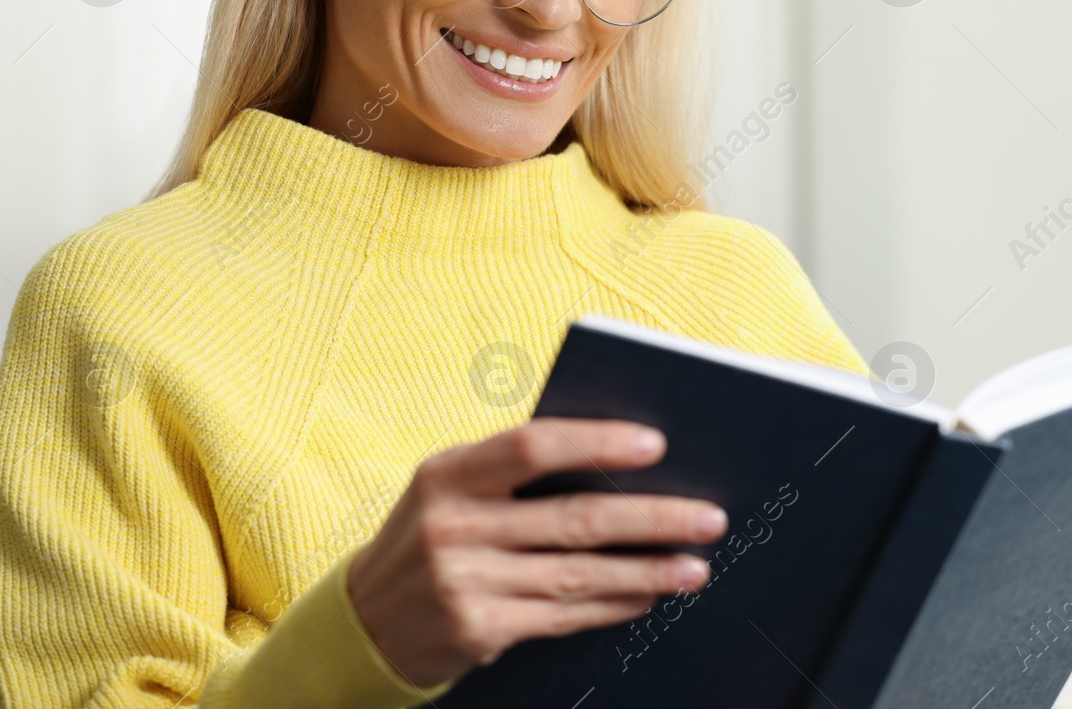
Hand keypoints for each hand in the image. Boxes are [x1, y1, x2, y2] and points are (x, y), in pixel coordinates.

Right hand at [346, 418, 725, 687]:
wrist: (364, 621)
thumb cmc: (429, 535)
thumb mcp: (450, 488)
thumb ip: (512, 472)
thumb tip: (618, 460)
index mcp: (448, 473)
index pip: (532, 446)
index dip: (597, 443)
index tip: (655, 446)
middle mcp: (452, 526)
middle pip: (573, 518)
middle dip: (651, 517)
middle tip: (707, 517)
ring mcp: (464, 582)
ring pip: (579, 574)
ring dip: (647, 570)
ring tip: (695, 565)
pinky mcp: (477, 630)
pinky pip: (563, 615)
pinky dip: (613, 605)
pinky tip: (648, 596)